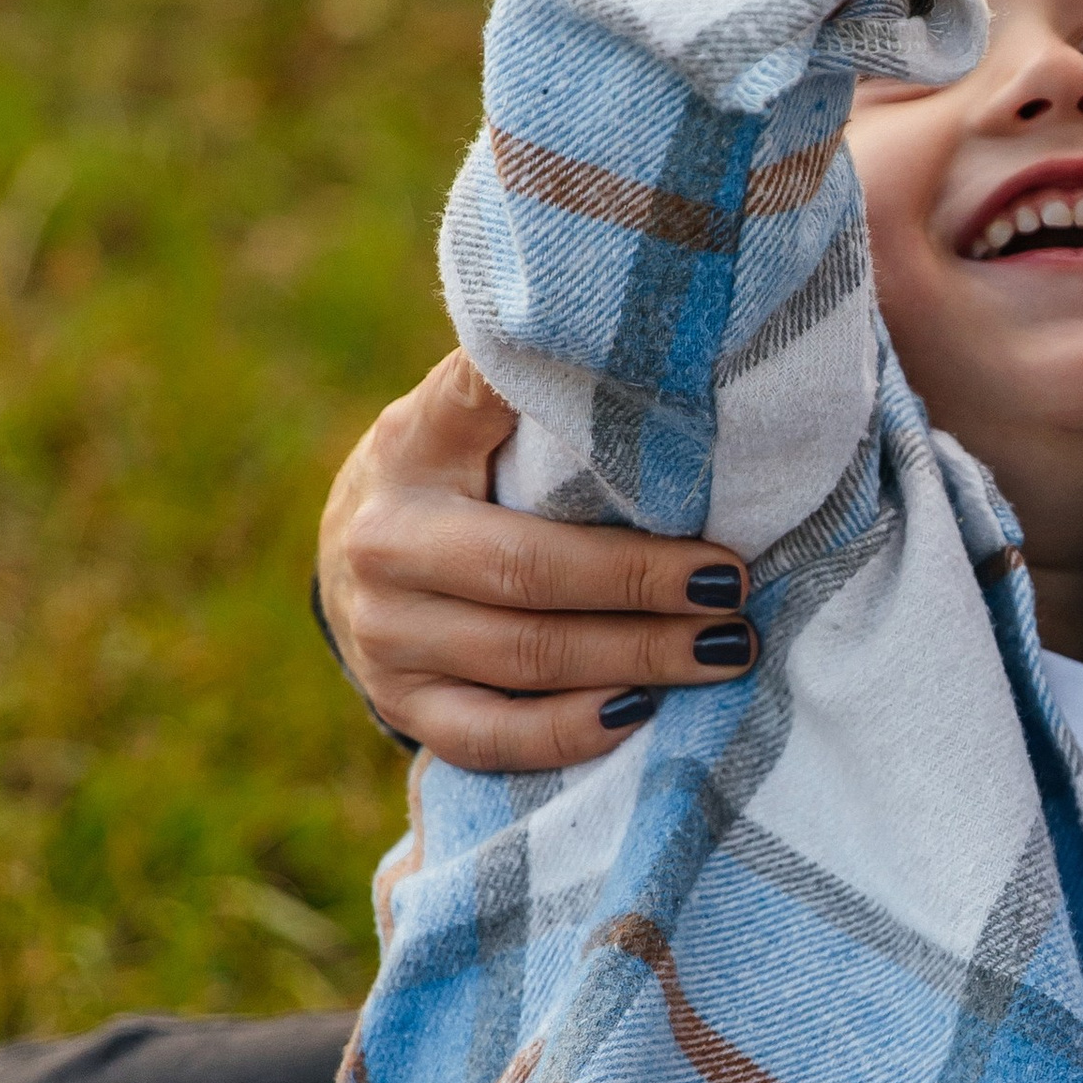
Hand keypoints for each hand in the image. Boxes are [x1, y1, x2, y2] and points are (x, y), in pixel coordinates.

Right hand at [316, 351, 752, 771]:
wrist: (348, 561)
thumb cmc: (447, 474)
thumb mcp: (463, 413)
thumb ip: (522, 387)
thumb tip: (631, 345)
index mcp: (411, 448)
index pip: (482, 407)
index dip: (576, 421)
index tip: (678, 441)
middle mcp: (386, 545)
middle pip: (528, 569)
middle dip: (643, 581)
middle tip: (733, 584)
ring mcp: (388, 637)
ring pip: (528, 657)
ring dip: (638, 657)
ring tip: (724, 647)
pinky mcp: (405, 707)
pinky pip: (496, 737)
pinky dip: (573, 731)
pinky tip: (642, 712)